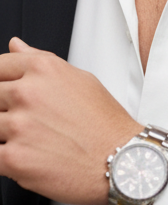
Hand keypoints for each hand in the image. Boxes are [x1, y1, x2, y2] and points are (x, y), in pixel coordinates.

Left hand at [0, 38, 141, 204]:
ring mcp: (18, 126)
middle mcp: (28, 93)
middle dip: (4, 110)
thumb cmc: (103, 121)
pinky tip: (23, 156)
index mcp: (44, 70)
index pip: (0, 66)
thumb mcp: (80, 78)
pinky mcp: (12, 158)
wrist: (119, 158)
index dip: (1, 80)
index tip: (5, 89)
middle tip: (26, 120)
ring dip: (4, 135)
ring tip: (29, 140)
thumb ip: (40, 60)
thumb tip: (16, 46)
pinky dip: (4, 157)